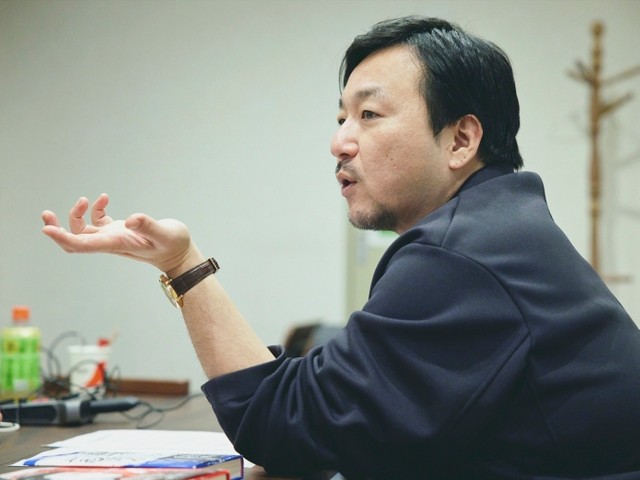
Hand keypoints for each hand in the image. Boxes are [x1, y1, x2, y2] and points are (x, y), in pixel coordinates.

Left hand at [41, 194, 195, 273]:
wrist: (180, 254)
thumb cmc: (175, 246)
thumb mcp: (166, 233)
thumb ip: (149, 225)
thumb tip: (131, 219)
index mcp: (116, 243)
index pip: (82, 244)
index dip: (62, 236)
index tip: (46, 229)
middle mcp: (110, 242)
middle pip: (74, 240)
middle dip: (57, 229)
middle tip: (46, 214)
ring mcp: (112, 237)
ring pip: (82, 230)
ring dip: (75, 215)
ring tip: (84, 199)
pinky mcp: (118, 231)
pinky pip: (97, 222)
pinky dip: (95, 209)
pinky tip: (105, 199)